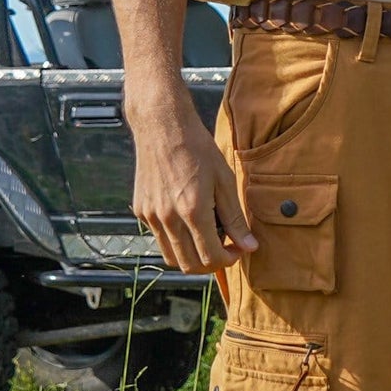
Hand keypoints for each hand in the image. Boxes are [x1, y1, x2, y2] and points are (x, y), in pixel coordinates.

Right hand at [128, 86, 257, 273]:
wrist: (162, 125)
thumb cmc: (198, 147)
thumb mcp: (224, 179)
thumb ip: (235, 217)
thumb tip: (250, 247)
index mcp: (193, 211)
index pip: (211, 258)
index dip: (228, 260)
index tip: (237, 249)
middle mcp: (168, 218)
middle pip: (190, 266)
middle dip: (211, 264)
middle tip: (224, 248)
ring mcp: (151, 216)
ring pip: (171, 257)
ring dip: (191, 257)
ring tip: (206, 237)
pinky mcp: (141, 210)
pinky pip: (159, 238)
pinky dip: (175, 239)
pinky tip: (186, 219)